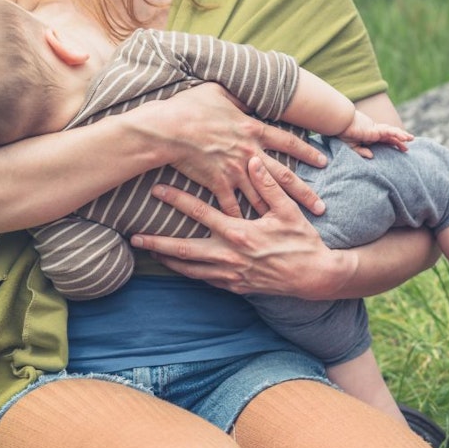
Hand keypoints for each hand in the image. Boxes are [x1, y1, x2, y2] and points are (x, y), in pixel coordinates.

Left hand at [131, 157, 353, 299]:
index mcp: (239, 233)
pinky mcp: (236, 287)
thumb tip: (253, 160)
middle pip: (184, 250)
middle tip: (134, 238)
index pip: (200, 214)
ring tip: (149, 254)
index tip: (157, 191)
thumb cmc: (302, 241)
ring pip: (190, 269)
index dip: (177, 201)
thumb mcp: (288, 210)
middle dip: (157, 244)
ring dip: (168, 261)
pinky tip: (179, 268)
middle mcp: (230, 256)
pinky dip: (189, 273)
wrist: (314, 276)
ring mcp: (231, 274)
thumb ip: (268, 185)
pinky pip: (205, 280)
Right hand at [156, 84, 327, 216]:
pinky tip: (251, 229)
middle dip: (305, 193)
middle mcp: (250, 152)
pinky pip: (233, 205)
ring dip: (278, 210)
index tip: (323, 162)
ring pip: (264, 196)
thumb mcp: (219, 92)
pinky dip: (242, 218)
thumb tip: (246, 96)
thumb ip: (238, 98)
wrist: (170, 129)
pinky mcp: (218, 183)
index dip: (307, 152)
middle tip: (321, 207)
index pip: (289, 142)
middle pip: (284, 176)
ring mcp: (235, 170)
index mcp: (253, 129)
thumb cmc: (191, 106)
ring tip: (293, 224)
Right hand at [337, 109, 412, 158]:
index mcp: (370, 136)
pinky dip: (398, 134)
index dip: (394, 144)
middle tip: (407, 149)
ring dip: (402, 135)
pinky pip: (389, 132)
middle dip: (399, 141)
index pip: (385, 140)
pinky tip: (405, 138)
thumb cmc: (343, 133)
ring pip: (392, 132)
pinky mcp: (376, 129)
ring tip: (411, 139)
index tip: (402, 149)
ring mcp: (376, 129)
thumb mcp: (352, 146)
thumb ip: (361, 151)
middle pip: (390, 136)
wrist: (340, 124)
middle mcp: (375, 132)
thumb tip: (372, 156)